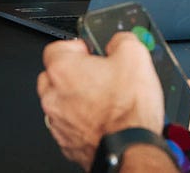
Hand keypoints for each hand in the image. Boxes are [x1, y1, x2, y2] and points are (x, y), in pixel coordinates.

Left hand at [38, 34, 163, 167]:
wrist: (130, 149)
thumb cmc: (127, 111)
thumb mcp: (135, 56)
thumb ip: (122, 40)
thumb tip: (119, 41)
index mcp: (63, 70)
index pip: (57, 46)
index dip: (78, 46)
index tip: (93, 51)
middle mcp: (53, 96)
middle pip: (55, 75)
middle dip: (76, 73)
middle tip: (98, 74)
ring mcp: (58, 122)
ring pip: (61, 102)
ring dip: (78, 98)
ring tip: (104, 98)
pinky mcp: (67, 143)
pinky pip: (70, 124)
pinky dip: (83, 120)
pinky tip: (104, 119)